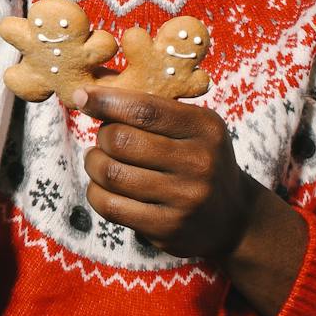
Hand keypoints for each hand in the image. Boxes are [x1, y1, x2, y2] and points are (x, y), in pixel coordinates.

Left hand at [74, 85, 307, 315]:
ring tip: (99, 162)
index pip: (144, 109)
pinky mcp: (168, 228)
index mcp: (204, 127)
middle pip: (121, 141)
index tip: (81, 97)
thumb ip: (148, 106)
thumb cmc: (199, 160)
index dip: (105, 101)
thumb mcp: (191, 127)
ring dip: (94, 164)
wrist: (234, 218)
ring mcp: (185, 198)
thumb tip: (90, 88)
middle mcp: (198, 162)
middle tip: (105, 141)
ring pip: (112, 174)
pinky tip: (103, 187)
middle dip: (102, 137)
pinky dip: (96, 193)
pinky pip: (112, 206)